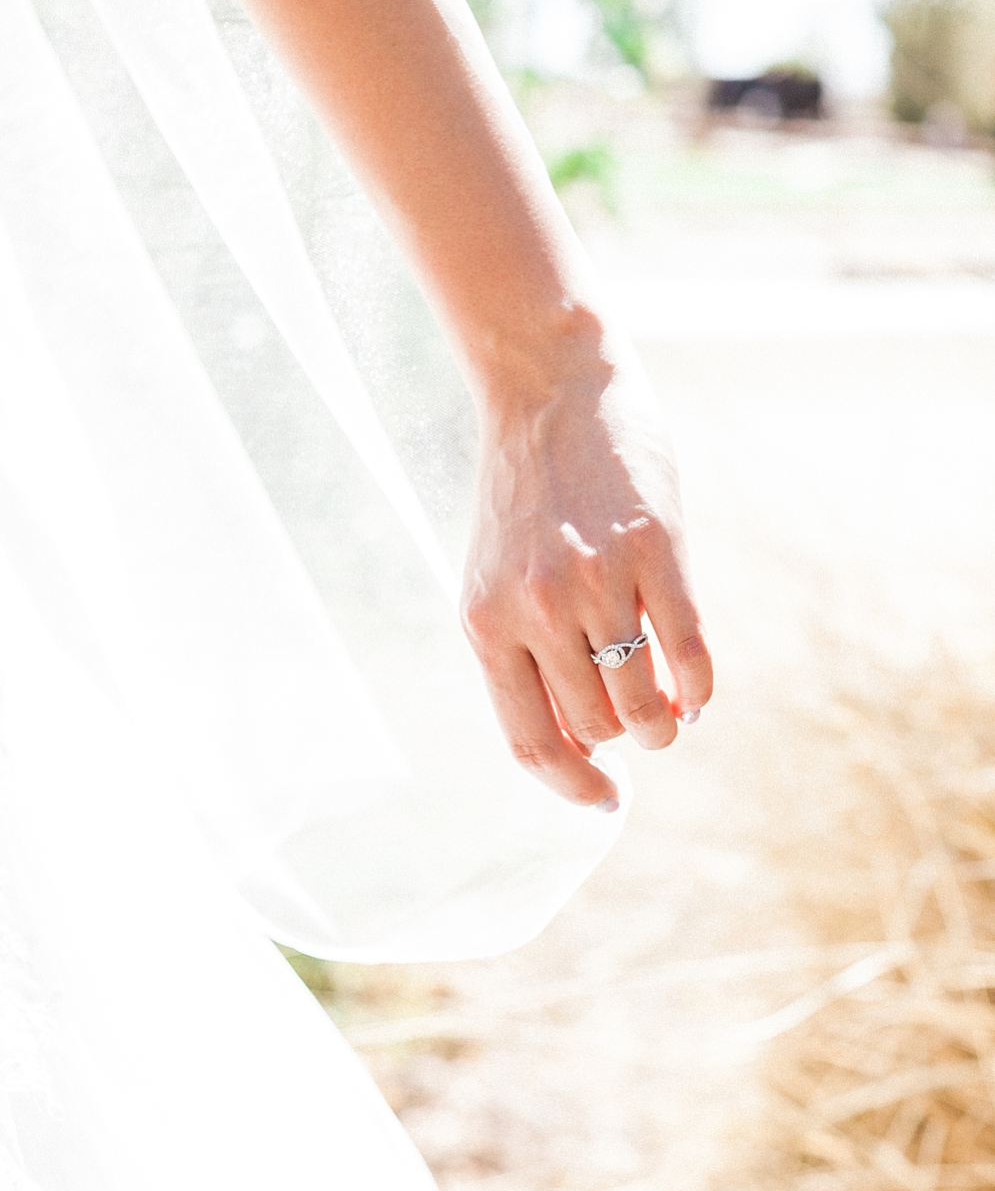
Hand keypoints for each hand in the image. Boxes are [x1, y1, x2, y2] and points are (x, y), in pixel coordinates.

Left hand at [461, 348, 711, 807]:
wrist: (552, 390)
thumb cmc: (526, 497)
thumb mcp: (495, 579)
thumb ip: (523, 658)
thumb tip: (580, 746)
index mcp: (485, 622)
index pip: (531, 743)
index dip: (574, 786)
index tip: (606, 800)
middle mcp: (536, 608)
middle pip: (597, 726)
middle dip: (624, 738)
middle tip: (638, 720)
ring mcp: (599, 580)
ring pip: (643, 702)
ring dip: (663, 723)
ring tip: (668, 711)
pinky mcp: (658, 550)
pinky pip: (690, 655)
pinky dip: (699, 689)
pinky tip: (696, 692)